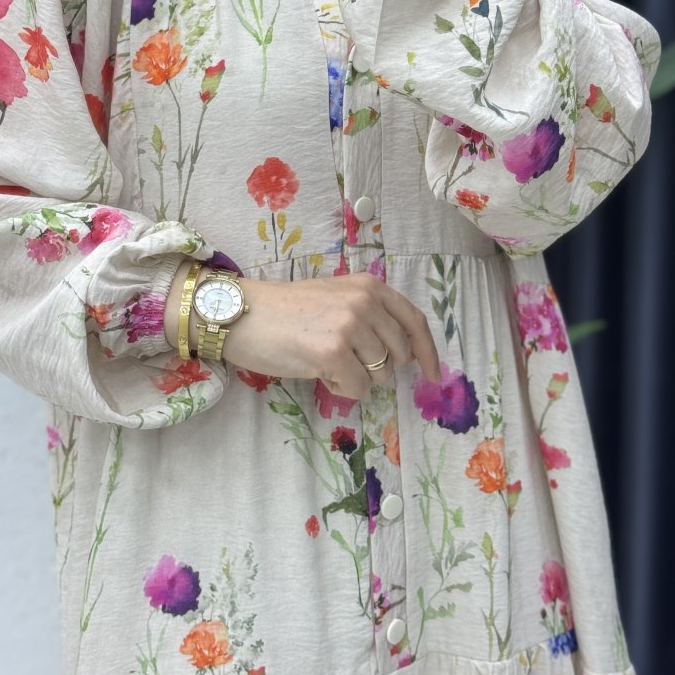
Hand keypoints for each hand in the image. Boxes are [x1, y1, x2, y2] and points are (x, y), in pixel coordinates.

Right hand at [221, 272, 440, 400]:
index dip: (428, 352)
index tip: (433, 376)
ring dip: (355, 378)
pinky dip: (340, 388)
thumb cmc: (284, 311)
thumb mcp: (334, 299)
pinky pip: (358, 388)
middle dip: (377, 368)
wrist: (241, 314)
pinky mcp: (333, 351)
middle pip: (398, 355)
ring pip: (379, 375)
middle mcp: (364, 301)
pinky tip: (317, 371)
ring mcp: (350, 326)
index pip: (414, 321)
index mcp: (368, 286)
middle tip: (343, 361)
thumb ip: (368, 315)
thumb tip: (400, 354)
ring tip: (323, 361)